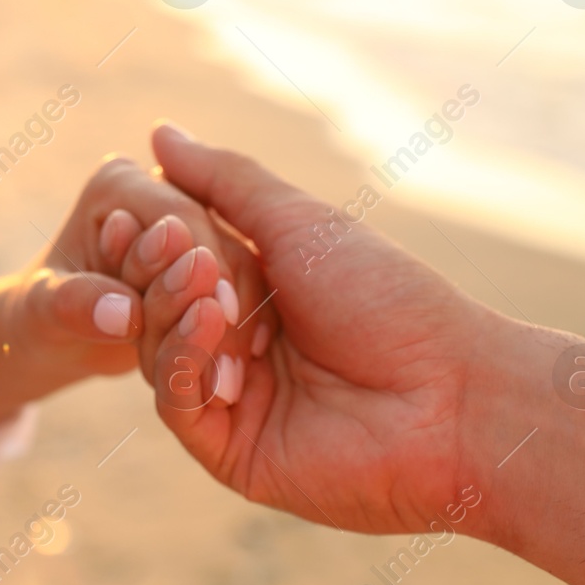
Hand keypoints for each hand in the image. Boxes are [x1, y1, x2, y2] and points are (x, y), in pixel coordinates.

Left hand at [0, 157, 278, 419]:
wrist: (55, 335)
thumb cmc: (39, 315)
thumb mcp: (45, 310)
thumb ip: (80, 303)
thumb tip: (125, 314)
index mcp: (118, 184)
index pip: (177, 217)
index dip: (199, 267)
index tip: (216, 317)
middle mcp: (160, 193)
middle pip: (214, 241)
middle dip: (220, 301)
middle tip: (233, 356)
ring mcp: (189, 226)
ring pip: (236, 268)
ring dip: (235, 324)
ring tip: (230, 378)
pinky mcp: (207, 262)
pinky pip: (237, 293)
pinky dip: (236, 333)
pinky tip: (239, 371)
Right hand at [141, 124, 492, 535]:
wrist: (451, 393)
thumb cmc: (388, 299)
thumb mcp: (301, 225)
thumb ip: (226, 182)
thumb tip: (159, 132)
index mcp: (251, 296)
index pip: (168, 263)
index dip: (150, 238)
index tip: (132, 209)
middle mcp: (234, 349)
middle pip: (154, 306)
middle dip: (160, 270)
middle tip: (179, 242)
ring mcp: (229, 403)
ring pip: (155, 351)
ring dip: (171, 306)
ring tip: (206, 280)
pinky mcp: (229, 452)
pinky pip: (176, 403)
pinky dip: (182, 356)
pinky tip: (210, 322)